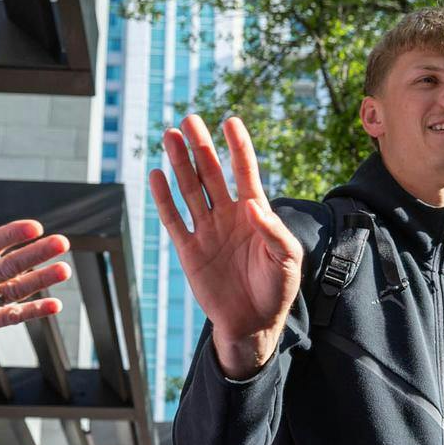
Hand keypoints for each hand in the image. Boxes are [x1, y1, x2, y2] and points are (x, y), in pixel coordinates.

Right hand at [0, 194, 70, 357]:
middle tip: (62, 242)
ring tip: (64, 269)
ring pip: (12, 292)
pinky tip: (55, 304)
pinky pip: (9, 318)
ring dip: (41, 281)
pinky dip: (33, 312)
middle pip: (6, 268)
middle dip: (35, 254)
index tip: (34, 225)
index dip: (10, 235)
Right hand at [149, 115, 303, 377]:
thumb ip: (273, 231)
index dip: (238, 147)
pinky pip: (174, 220)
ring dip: (179, 164)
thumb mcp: (286, 260)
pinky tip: (157, 175)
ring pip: (190, 190)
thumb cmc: (276, 290)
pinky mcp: (189, 250)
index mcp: (255, 213)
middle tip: (189, 120)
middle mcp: (228, 216)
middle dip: (200, 147)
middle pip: (211, 173)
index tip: (230, 121)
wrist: (253, 323)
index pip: (245, 172)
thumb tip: (251, 204)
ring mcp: (207, 231)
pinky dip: (164, 198)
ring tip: (169, 136)